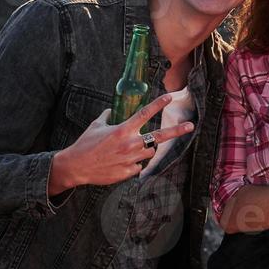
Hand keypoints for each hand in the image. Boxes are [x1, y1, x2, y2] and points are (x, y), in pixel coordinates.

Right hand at [50, 92, 194, 191]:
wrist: (77, 166)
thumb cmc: (85, 144)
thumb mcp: (96, 126)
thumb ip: (107, 117)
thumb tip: (112, 111)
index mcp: (123, 130)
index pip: (144, 114)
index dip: (158, 104)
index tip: (169, 97)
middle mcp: (130, 143)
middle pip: (159, 136)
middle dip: (177, 130)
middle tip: (190, 126)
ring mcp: (132, 159)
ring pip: (149, 152)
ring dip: (144, 149)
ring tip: (127, 151)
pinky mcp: (129, 172)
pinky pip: (139, 166)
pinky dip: (133, 163)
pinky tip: (119, 163)